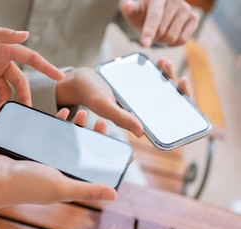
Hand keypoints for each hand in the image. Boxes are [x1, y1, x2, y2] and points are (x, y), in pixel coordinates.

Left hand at [0, 18, 63, 110]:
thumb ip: (2, 36)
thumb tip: (26, 35)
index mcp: (4, 48)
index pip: (30, 57)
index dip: (45, 67)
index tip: (60, 76)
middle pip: (18, 81)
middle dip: (23, 95)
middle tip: (25, 109)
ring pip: (3, 90)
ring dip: (3, 102)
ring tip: (0, 112)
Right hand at [0, 108, 115, 212]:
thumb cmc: (27, 186)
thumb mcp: (61, 187)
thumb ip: (87, 189)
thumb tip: (115, 194)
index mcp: (69, 182)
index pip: (93, 169)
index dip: (104, 154)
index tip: (112, 138)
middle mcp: (60, 173)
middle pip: (81, 152)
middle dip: (91, 136)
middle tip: (97, 121)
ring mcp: (47, 162)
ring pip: (66, 142)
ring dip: (75, 128)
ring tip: (79, 113)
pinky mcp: (35, 152)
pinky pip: (50, 137)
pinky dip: (56, 125)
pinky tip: (61, 114)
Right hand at [55, 61, 191, 136]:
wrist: (80, 80)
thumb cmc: (90, 94)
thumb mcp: (104, 106)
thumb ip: (121, 118)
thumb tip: (142, 132)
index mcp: (135, 120)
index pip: (162, 120)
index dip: (177, 109)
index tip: (182, 91)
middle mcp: (139, 111)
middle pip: (165, 103)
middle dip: (175, 90)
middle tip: (179, 78)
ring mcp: (138, 99)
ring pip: (160, 90)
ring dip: (167, 77)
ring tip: (166, 63)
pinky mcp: (135, 89)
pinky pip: (152, 82)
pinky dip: (157, 72)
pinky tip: (159, 62)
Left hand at [120, 0, 198, 46]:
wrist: (154, 13)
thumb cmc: (142, 13)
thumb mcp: (132, 11)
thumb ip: (128, 9)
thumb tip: (127, 6)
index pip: (155, 16)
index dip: (149, 31)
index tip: (145, 44)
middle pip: (163, 30)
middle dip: (154, 37)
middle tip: (150, 34)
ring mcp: (186, 8)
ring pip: (173, 36)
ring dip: (163, 40)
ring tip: (159, 33)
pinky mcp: (194, 18)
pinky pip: (183, 39)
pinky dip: (173, 43)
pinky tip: (169, 36)